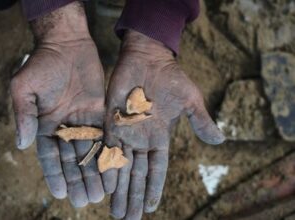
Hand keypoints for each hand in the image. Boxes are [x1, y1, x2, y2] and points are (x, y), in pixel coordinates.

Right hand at [10, 2, 104, 206]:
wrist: (66, 44)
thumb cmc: (40, 64)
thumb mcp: (23, 88)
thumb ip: (23, 116)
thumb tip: (21, 145)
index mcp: (44, 126)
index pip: (49, 157)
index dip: (55, 175)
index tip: (61, 194)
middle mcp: (64, 128)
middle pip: (71, 160)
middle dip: (77, 180)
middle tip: (84, 201)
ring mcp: (83, 121)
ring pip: (89, 152)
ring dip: (94, 173)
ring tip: (100, 194)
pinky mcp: (99, 113)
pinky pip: (104, 136)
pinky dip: (108, 153)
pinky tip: (113, 169)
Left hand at [102, 31, 224, 218]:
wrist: (147, 58)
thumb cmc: (170, 78)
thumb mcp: (190, 100)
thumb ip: (200, 121)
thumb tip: (220, 141)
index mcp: (160, 137)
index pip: (157, 170)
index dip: (153, 189)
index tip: (149, 209)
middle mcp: (141, 139)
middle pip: (136, 174)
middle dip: (132, 197)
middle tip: (127, 219)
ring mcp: (125, 132)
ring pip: (120, 166)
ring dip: (118, 189)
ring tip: (114, 211)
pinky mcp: (110, 121)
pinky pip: (107, 148)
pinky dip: (106, 166)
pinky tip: (104, 184)